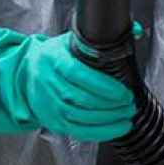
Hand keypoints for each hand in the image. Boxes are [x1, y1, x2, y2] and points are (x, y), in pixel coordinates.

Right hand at [20, 32, 136, 140]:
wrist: (27, 72)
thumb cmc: (54, 56)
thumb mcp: (72, 40)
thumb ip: (104, 37)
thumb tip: (136, 32)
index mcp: (53, 60)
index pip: (78, 75)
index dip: (103, 86)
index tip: (123, 92)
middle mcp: (48, 83)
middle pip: (82, 99)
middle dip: (111, 105)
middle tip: (130, 103)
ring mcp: (49, 105)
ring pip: (80, 117)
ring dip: (108, 119)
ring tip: (127, 115)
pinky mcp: (53, 121)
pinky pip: (78, 131)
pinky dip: (100, 132)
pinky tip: (117, 128)